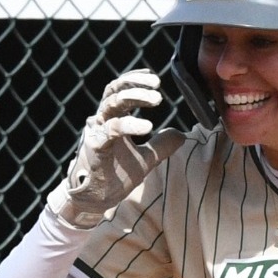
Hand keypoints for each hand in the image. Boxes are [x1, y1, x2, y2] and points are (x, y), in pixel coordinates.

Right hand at [46, 70, 186, 229]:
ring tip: (157, 99)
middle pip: (115, 91)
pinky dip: (129, 124)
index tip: (154, 78)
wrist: (97, 200)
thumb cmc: (115, 175)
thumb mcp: (146, 159)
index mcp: (111, 119)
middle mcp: (102, 121)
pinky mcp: (95, 146)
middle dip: (137, 85)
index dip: (135, 80)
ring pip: (112, 104)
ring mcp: (97, 132)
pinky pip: (112, 129)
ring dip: (135, 97)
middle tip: (158, 86)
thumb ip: (161, 145)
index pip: (120, 90)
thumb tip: (181, 135)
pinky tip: (147, 126)